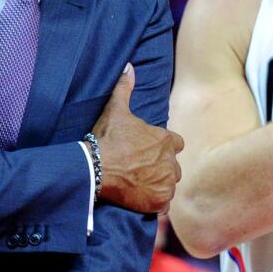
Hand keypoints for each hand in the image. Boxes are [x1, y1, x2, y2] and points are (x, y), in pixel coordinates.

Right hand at [92, 64, 184, 213]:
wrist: (96, 168)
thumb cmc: (107, 138)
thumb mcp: (116, 110)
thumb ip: (125, 88)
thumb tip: (129, 66)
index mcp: (166, 140)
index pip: (176, 144)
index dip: (164, 148)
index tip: (149, 151)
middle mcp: (171, 162)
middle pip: (174, 167)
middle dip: (162, 168)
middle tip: (142, 170)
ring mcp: (166, 183)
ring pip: (169, 185)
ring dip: (159, 185)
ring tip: (140, 185)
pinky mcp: (158, 202)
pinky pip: (164, 205)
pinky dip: (155, 203)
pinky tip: (141, 199)